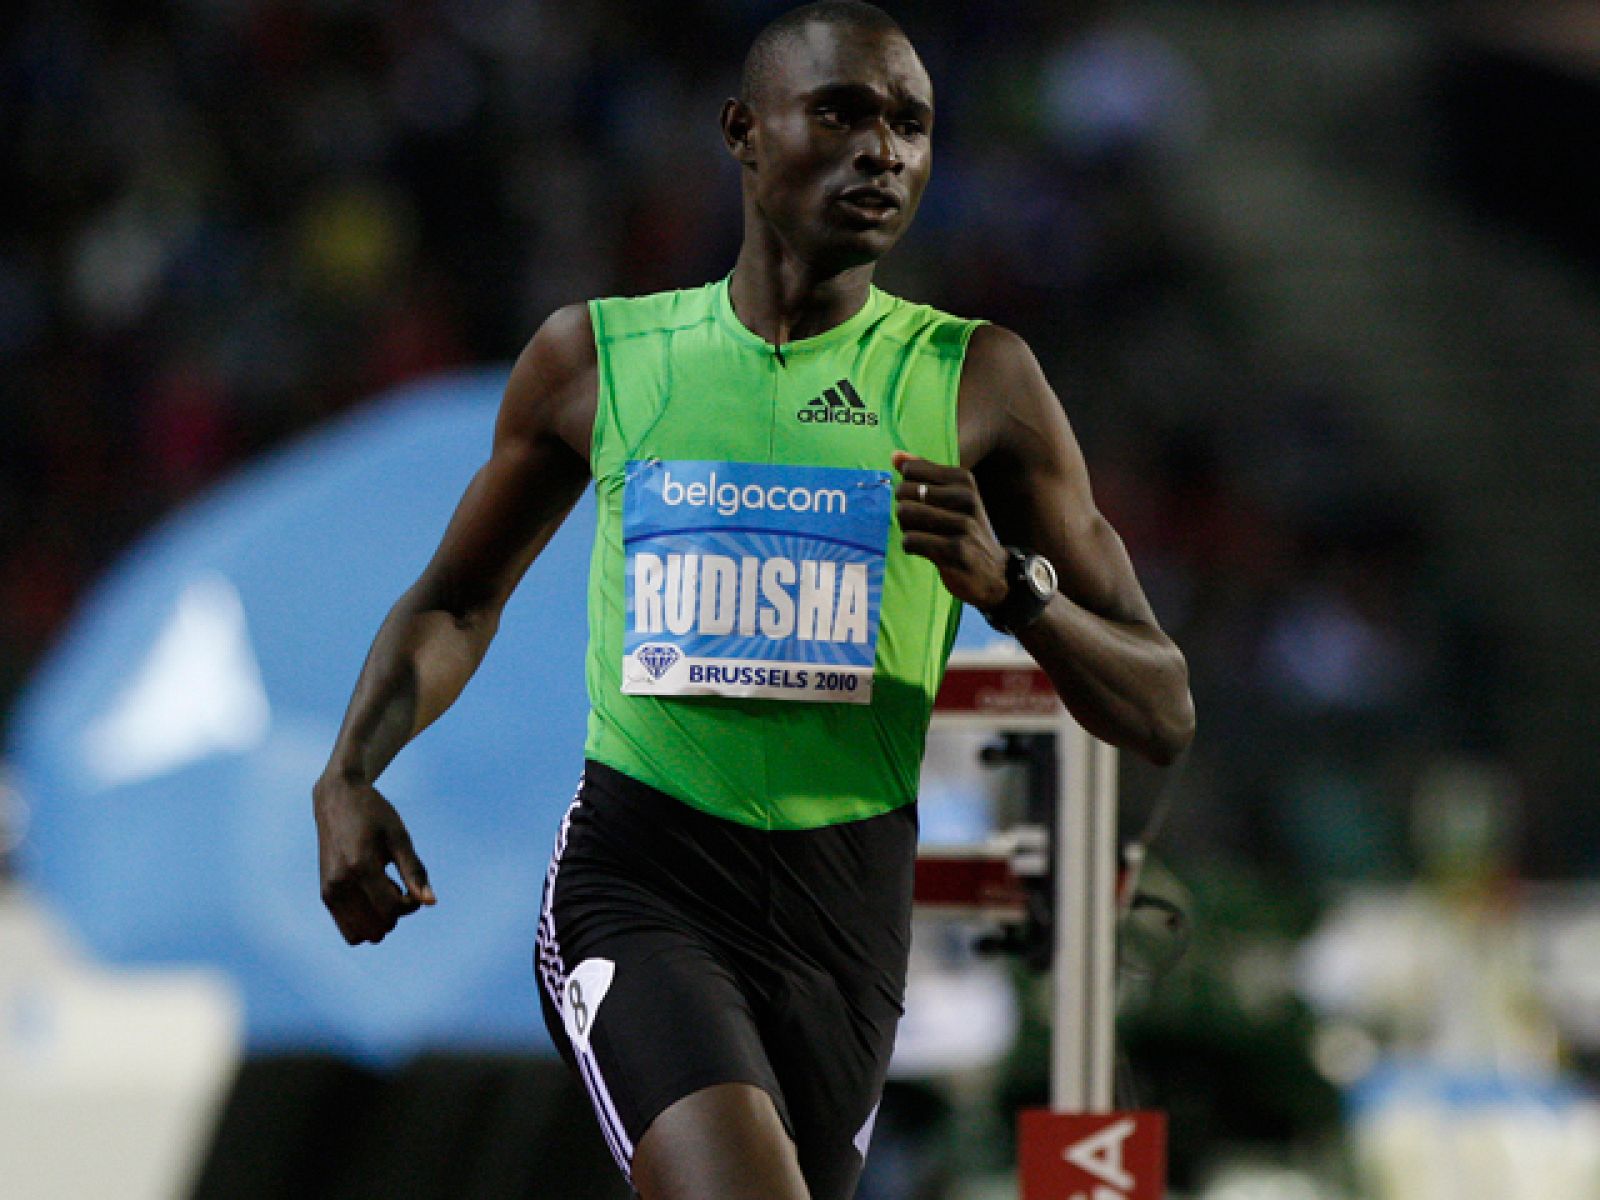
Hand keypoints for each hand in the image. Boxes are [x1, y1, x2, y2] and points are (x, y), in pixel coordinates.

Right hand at [314, 774, 434, 944]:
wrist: (337, 799)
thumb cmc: (373, 814)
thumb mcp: (399, 838)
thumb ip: (415, 871)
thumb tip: (430, 902)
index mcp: (360, 867)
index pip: (391, 911)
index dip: (410, 904)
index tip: (413, 885)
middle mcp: (340, 884)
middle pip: (377, 928)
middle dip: (395, 914)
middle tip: (397, 885)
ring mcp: (329, 891)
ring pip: (360, 935)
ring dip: (378, 920)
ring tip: (382, 891)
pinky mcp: (325, 894)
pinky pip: (347, 929)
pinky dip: (364, 920)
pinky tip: (371, 894)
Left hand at [892, 452, 1008, 610]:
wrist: (996, 573)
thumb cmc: (966, 530)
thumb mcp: (953, 497)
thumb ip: (925, 474)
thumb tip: (895, 455)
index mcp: (964, 480)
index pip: (910, 470)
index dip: (907, 487)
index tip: (920, 501)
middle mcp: (965, 498)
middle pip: (904, 492)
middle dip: (904, 509)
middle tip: (920, 523)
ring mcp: (962, 525)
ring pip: (905, 515)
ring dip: (907, 528)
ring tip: (923, 535)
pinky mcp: (955, 551)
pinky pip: (910, 541)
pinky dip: (911, 546)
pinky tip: (925, 550)